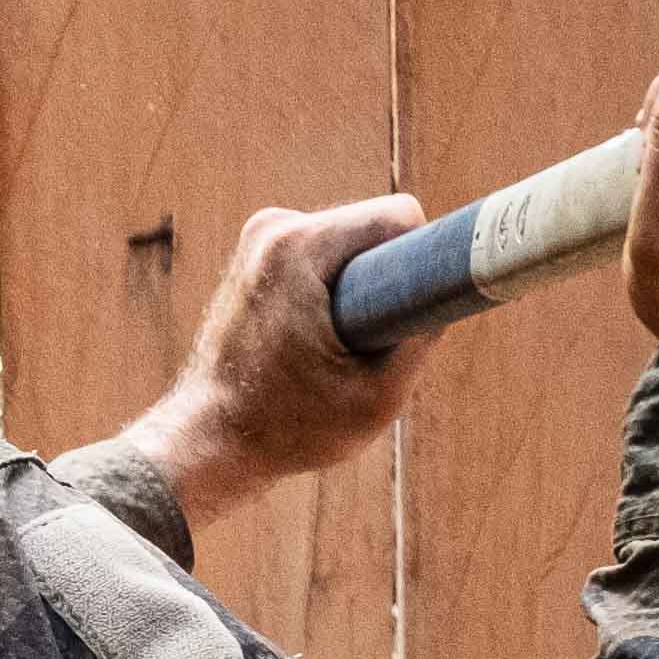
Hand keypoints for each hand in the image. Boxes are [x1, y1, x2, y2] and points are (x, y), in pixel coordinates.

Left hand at [116, 196, 435, 531]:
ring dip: (363, 285)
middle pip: (373, 227)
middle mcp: (273, 228)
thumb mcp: (377, 399)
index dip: (425, 258)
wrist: (208, 441)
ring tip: (343, 343)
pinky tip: (325, 335)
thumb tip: (450, 299)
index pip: (397, 217)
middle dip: (389, 278)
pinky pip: (324, 256)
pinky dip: (336, 289)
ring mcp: (259, 238)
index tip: (426, 302)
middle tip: (374, 340)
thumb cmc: (286, 428)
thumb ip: (422, 343)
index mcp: (300, 247)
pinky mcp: (256, 256)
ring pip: (350, 242)